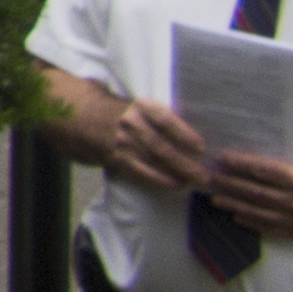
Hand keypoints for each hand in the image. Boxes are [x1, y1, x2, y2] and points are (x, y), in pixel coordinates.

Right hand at [88, 91, 213, 192]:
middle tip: (204, 175)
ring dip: (177, 174)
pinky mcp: (117, 158)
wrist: (88, 117)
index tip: (202, 148)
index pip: (166, 121)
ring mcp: (123, 142)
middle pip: (162, 147)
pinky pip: (142, 172)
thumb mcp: (142, 107)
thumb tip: (194, 139)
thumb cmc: (127, 113)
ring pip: (154, 161)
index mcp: (141, 107)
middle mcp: (131, 124)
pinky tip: (176, 185)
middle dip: (185, 163)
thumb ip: (164, 119)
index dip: (185, 135)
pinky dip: (161, 180)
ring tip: (195, 182)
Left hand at [198, 146, 292, 239]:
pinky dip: (254, 224)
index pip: (264, 170)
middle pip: (257, 192)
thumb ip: (292, 164)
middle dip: (231, 184)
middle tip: (209, 178)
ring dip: (236, 205)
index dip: (240, 164)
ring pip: (261, 212)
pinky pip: (275, 229)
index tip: (221, 158)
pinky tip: (239, 218)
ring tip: (216, 199)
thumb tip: (261, 161)